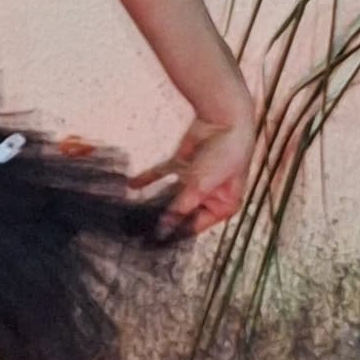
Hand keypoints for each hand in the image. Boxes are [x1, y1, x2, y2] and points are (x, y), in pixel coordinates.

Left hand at [131, 97, 255, 234]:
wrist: (225, 117)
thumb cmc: (225, 153)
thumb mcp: (201, 186)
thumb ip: (181, 208)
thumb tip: (163, 229)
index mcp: (222, 206)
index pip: (194, 226)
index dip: (174, 233)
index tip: (153, 242)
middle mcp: (210, 195)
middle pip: (181, 212)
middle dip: (162, 218)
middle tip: (139, 230)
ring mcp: (195, 179)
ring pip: (170, 194)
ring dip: (153, 200)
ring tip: (134, 212)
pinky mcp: (183, 163)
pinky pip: (163, 174)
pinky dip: (149, 179)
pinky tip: (134, 185)